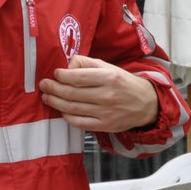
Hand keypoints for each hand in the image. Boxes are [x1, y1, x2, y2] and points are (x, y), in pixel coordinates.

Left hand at [38, 55, 158, 132]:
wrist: (146, 104)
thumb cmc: (124, 83)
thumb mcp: (109, 67)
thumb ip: (87, 63)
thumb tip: (67, 65)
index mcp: (108, 78)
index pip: (77, 77)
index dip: (61, 76)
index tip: (55, 74)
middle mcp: (106, 95)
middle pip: (72, 93)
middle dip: (53, 89)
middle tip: (44, 85)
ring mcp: (105, 112)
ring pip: (72, 109)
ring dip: (55, 102)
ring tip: (47, 97)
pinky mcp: (104, 125)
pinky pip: (80, 123)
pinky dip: (67, 117)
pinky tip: (62, 111)